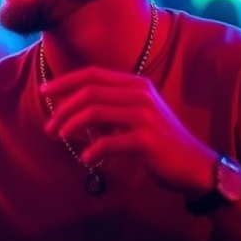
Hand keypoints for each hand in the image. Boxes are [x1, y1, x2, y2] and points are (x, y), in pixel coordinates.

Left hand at [41, 67, 215, 195]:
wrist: (197, 165)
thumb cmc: (161, 141)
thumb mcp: (136, 115)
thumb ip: (110, 107)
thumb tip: (73, 110)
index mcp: (135, 84)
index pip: (92, 74)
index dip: (65, 81)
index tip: (44, 91)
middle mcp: (140, 94)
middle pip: (89, 91)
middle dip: (63, 108)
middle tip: (49, 126)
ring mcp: (145, 116)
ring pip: (95, 112)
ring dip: (71, 126)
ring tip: (60, 139)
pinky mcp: (148, 140)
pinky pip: (109, 142)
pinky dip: (93, 150)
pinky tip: (86, 159)